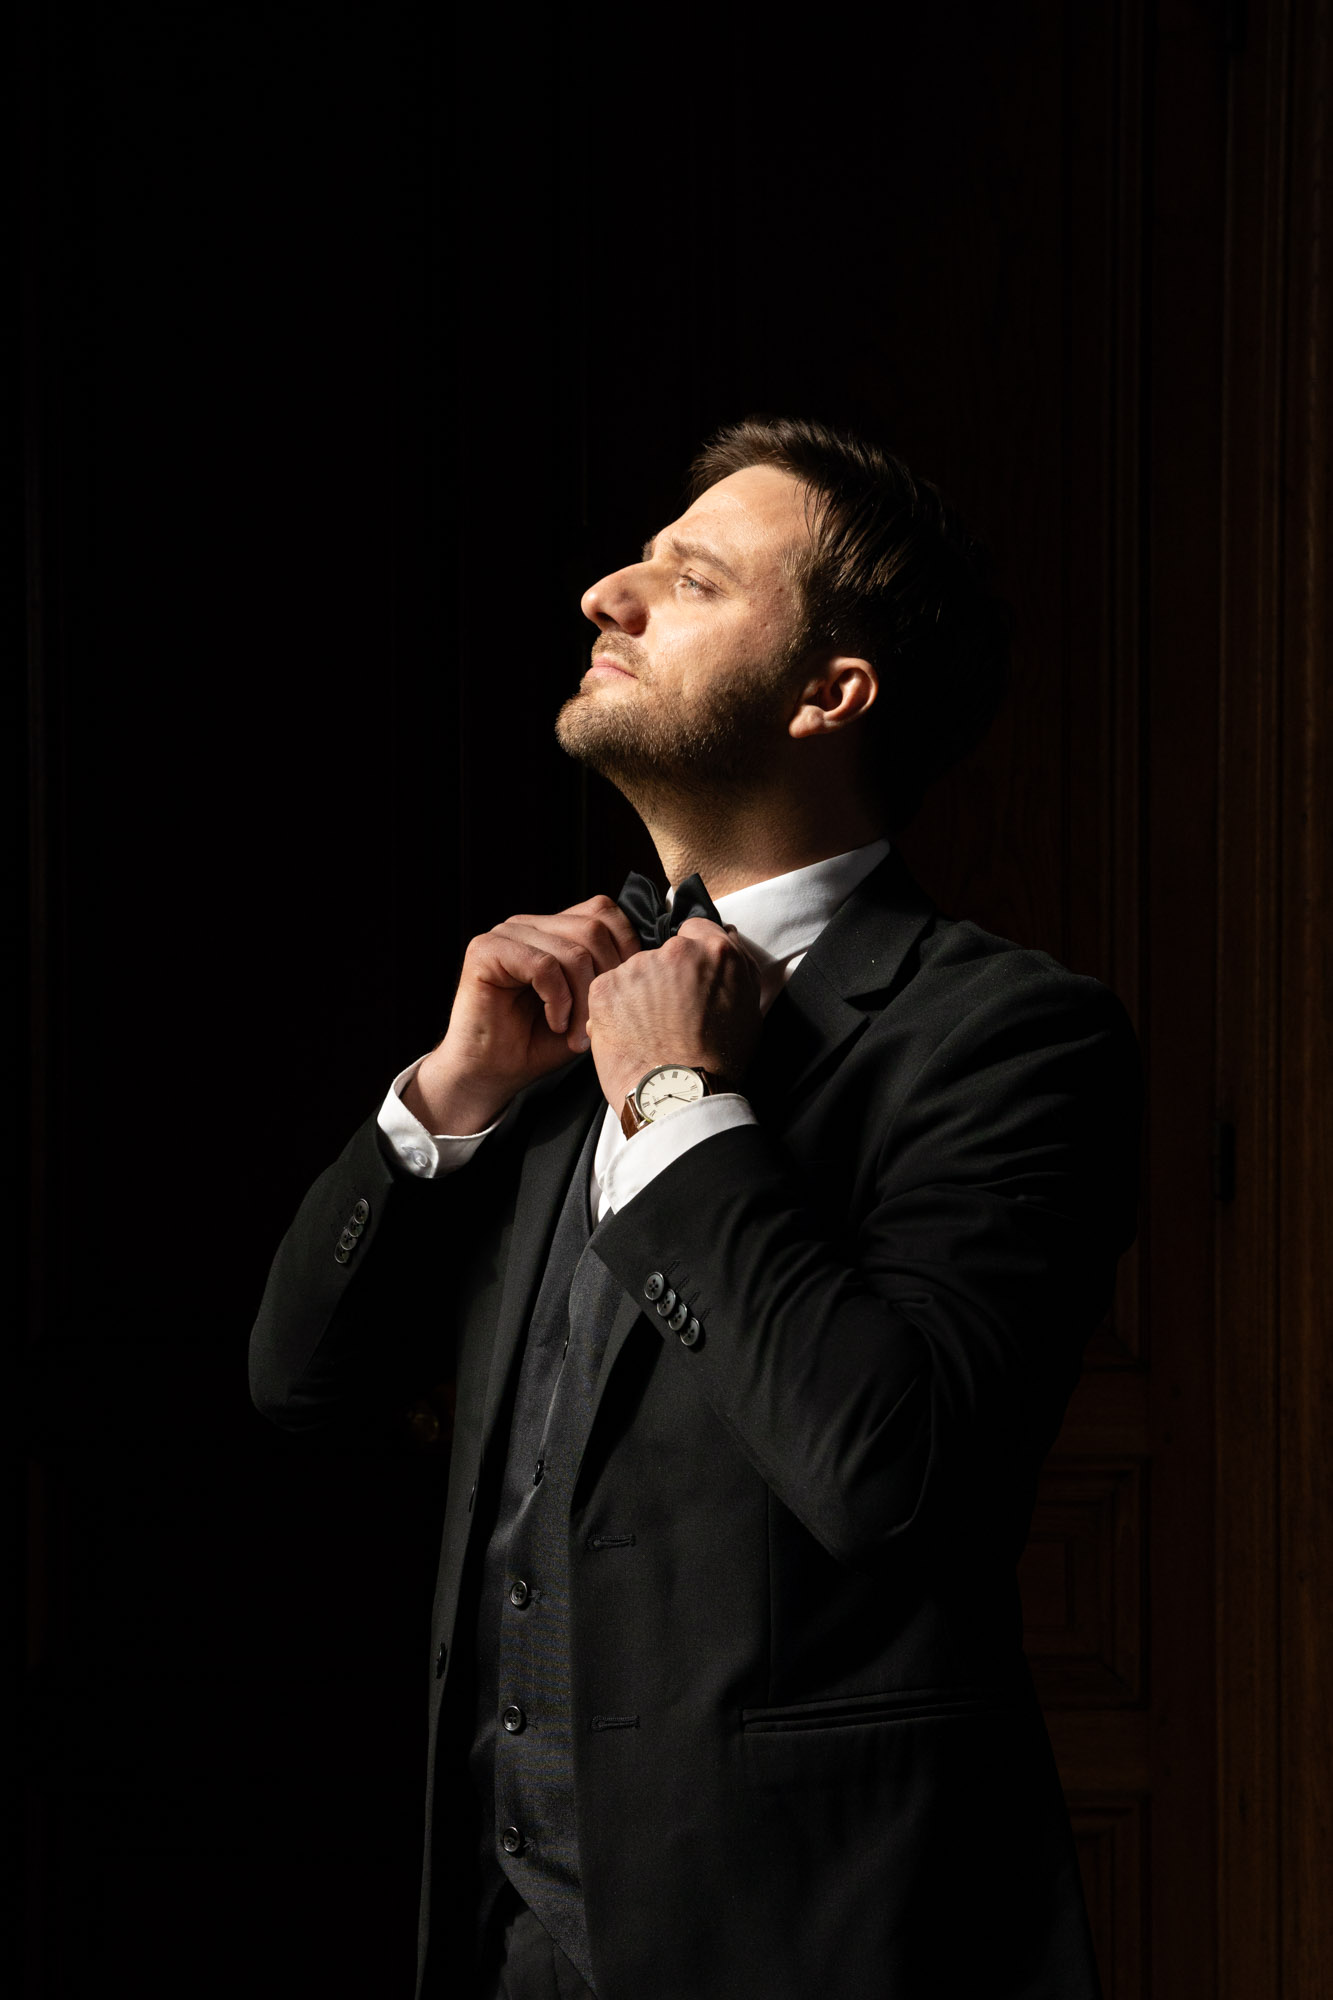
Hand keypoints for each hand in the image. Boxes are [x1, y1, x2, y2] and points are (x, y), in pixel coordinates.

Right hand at [405, 895, 642, 1133]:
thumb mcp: (588, 1006)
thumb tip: (652, 960)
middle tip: (600, 1024)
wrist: (491, 1073)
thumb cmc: (539, 1043)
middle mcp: (530, 924)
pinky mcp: (485, 950)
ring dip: (583, 999)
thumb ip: (611, 977)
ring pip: (572, 950)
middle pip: (593, 928)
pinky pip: (542, 964)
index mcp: (554, 929)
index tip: (627, 994)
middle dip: (607, 981)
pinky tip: (555, 1023)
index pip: (604, 912)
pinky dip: (558, 999)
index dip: (625, 949)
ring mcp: (506, 933)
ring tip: (576, 1033)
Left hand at [586, 918, 761, 1114]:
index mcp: (716, 952)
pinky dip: (613, 1010)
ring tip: (649, 1031)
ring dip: (638, 994)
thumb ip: (735, 971)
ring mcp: (637, 968)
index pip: (695, 930)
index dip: (691, 958)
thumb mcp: (749, 1011)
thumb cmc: (719, 1064)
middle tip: (669, 1014)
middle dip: (664, 977)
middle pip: (663, 952)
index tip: (687, 979)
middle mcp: (676, 952)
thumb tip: (724, 943)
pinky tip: (628, 1035)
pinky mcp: (605, 987)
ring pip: (634, 972)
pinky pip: (608, 991)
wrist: (678, 1097)